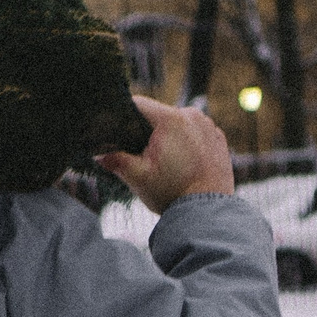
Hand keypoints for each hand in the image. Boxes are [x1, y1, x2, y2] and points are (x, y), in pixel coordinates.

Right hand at [95, 96, 233, 214]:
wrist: (208, 212)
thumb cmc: (172, 193)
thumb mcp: (136, 176)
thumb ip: (115, 160)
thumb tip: (98, 154)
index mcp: (170, 119)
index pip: (138, 104)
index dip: (123, 116)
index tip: (116, 132)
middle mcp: (192, 115)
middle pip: (157, 114)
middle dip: (146, 131)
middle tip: (141, 156)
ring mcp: (208, 126)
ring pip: (177, 123)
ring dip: (167, 136)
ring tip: (165, 163)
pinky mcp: (218, 138)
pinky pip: (194, 132)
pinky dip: (186, 143)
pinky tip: (182, 164)